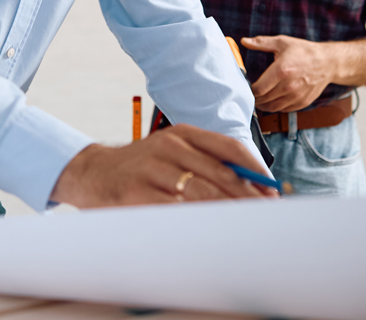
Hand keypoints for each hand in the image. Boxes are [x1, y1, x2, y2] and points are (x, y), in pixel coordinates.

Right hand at [50, 123, 278, 207]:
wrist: (94, 173)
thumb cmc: (143, 167)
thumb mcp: (172, 151)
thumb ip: (205, 162)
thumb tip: (251, 185)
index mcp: (183, 133)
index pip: (229, 147)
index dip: (254, 171)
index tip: (271, 191)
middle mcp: (169, 145)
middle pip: (220, 173)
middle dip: (247, 197)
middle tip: (265, 215)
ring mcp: (152, 168)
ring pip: (202, 192)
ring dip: (228, 211)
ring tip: (245, 225)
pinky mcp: (137, 193)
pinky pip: (175, 211)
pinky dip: (196, 222)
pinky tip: (210, 232)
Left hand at [243, 34, 339, 112]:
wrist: (327, 62)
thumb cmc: (304, 51)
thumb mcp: (282, 42)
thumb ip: (261, 42)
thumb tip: (244, 41)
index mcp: (281, 70)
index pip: (259, 89)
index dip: (250, 90)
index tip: (248, 86)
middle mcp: (289, 86)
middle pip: (264, 100)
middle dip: (255, 98)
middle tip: (252, 94)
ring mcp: (296, 96)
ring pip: (273, 108)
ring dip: (264, 105)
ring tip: (260, 99)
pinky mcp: (302, 102)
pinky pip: (284, 109)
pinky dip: (276, 107)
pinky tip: (273, 100)